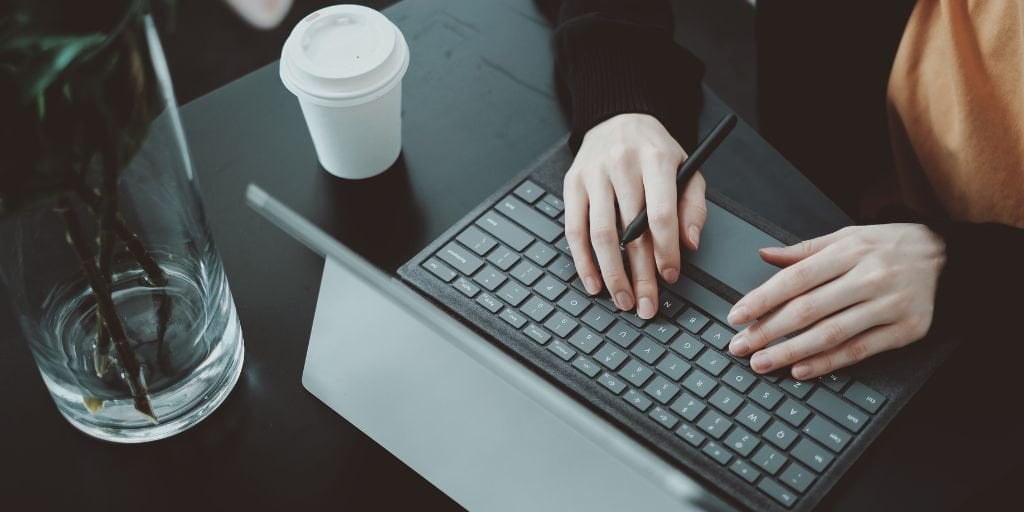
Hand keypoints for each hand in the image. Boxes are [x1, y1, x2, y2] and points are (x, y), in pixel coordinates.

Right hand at [563, 113, 706, 318]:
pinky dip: (583, 261)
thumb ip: (693, 207)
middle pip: (630, 232)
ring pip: (600, 234)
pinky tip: (594, 282)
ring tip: (622, 300)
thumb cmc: (655, 152)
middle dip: (640, 275)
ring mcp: (593, 175)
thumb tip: (689, 244)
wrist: (618, 118)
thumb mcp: (687, 169)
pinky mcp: (572, 184)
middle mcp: (622, 165)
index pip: (660, 214)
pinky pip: (574, 230)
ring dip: (611, 274)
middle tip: (646, 304)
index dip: (666, 251)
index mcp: (656, 160)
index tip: (670, 277)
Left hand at [727, 224, 945, 378]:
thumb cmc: (887, 246)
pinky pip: (859, 350)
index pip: (795, 279)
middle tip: (740, 347)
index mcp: (849, 251)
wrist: (945, 256)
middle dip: (768, 331)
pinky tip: (801, 370)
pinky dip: (828, 363)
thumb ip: (804, 251)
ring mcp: (889, 305)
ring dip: (791, 352)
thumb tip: (764, 255)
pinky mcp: (905, 330)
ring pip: (831, 334)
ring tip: (762, 363)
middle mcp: (868, 277)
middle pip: (808, 309)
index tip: (737, 316)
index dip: (762, 299)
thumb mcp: (846, 237)